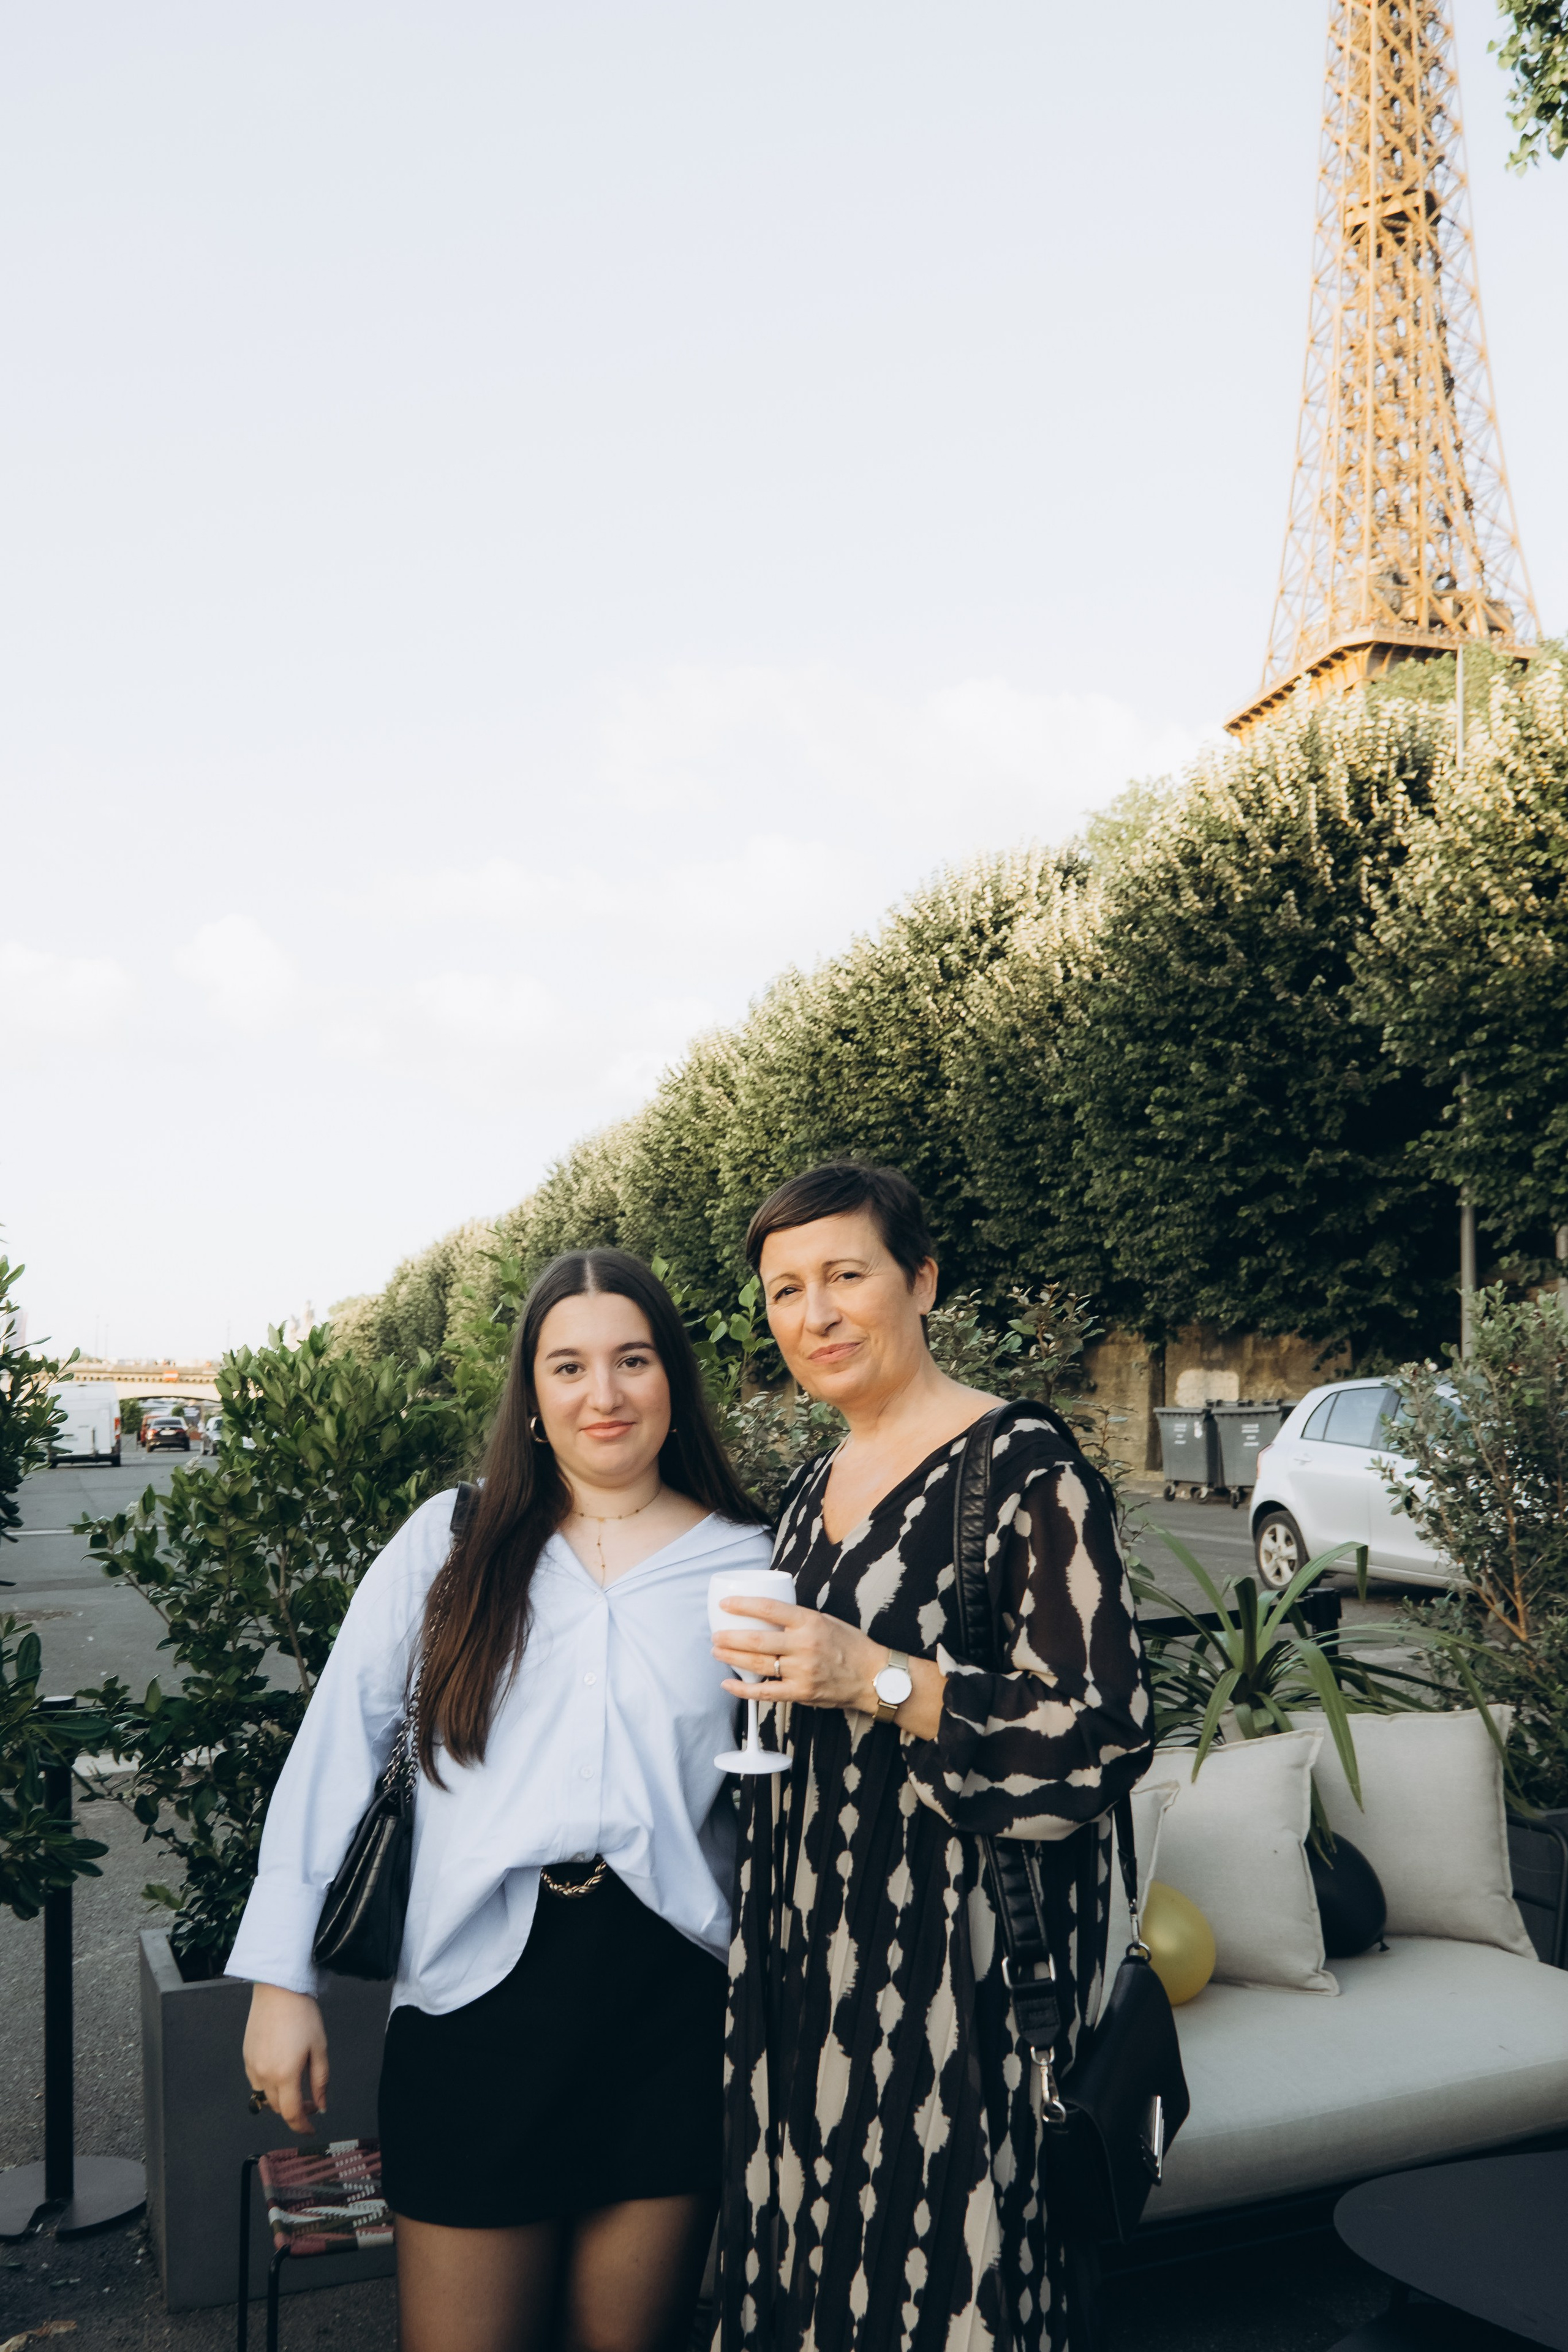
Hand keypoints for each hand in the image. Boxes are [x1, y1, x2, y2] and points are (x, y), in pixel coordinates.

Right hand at [243, 1984, 328, 2133]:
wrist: (278, 1990)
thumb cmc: (303, 2015)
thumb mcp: (319, 2048)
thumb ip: (320, 2081)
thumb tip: (321, 2107)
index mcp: (285, 2075)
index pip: (292, 2114)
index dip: (302, 2126)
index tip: (312, 2129)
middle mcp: (264, 2076)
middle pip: (278, 2108)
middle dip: (295, 2111)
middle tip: (311, 2101)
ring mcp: (252, 2067)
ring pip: (265, 2097)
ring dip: (281, 2099)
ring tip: (297, 2086)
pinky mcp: (246, 2057)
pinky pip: (256, 2082)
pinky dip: (269, 2086)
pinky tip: (281, 2072)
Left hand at [712, 1595, 910, 1714]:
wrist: (874, 1677)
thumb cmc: (850, 1646)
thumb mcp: (827, 1621)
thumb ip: (799, 1620)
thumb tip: (767, 1616)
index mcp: (810, 1622)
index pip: (769, 1609)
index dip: (743, 1605)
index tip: (726, 1604)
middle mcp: (804, 1646)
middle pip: (757, 1640)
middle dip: (730, 1638)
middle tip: (715, 1635)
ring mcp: (802, 1671)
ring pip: (758, 1665)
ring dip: (732, 1658)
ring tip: (717, 1652)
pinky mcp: (801, 1693)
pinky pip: (766, 1693)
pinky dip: (744, 1689)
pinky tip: (729, 1683)